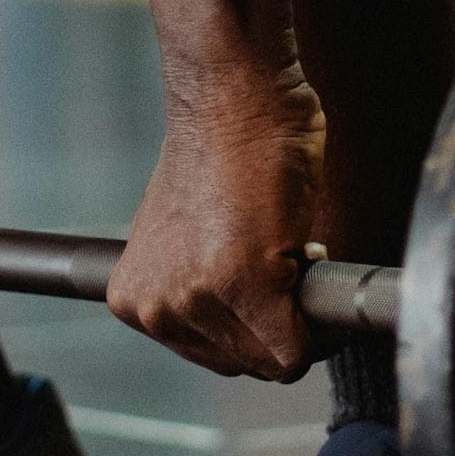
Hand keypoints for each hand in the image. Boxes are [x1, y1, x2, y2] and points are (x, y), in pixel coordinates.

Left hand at [106, 65, 325, 378]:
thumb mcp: (191, 240)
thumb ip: (205, 291)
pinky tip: (303, 251)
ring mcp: (196, 301)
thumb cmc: (222, 150)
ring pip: (275, 358)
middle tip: (277, 256)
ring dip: (297, 309)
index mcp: (136, 298)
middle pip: (246, 362)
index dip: (254, 321)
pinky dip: (318, 317)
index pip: (216, 355)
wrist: (234, 93)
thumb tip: (247, 325)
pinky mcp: (244, 287)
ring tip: (282, 243)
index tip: (263, 277)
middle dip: (276, 319)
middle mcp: (156, 309)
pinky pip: (299, 348)